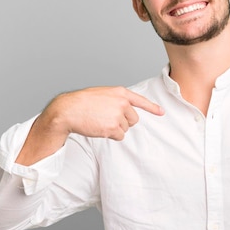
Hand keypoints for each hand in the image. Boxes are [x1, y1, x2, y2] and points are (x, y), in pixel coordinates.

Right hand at [16, 86, 163, 165]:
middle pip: (134, 119)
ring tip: (100, 121)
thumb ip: (116, 100)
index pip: (140, 100)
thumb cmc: (82, 102)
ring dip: (115, 129)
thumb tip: (126, 111)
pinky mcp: (113, 128)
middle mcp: (122, 103)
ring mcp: (118, 115)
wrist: (68, 110)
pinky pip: (119, 136)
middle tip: (107, 119)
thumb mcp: (102, 94)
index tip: (161, 112)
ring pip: (126, 128)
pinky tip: (100, 128)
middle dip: (124, 122)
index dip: (152, 107)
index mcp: (120, 93)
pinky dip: (111, 136)